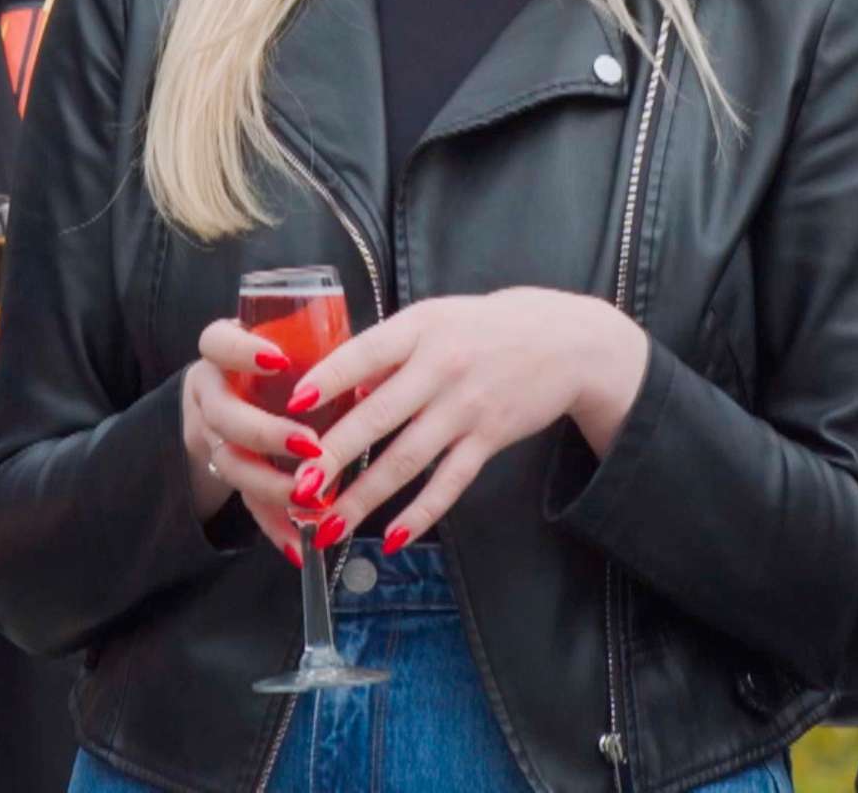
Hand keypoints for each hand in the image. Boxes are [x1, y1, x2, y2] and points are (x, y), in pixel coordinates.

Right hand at [182, 319, 331, 563]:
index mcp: (226, 352)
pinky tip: (297, 546)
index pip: (217, 342)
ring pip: (229, 463)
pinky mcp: (230, 473)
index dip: (242, 351)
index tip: (279, 360)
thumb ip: (326, 356)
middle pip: (223, 415)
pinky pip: (244, 501)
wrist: (245, 390)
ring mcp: (213, 435)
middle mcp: (212, 392)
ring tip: (307, 498)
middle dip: (266, 432)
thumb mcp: (304, 347)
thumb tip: (377, 374)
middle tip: (309, 444)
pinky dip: (273, 524)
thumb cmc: (293, 359)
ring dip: (269, 483)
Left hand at [280, 288, 647, 553]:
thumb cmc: (487, 327)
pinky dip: (422, 513)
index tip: (289, 407)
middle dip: (332, 456)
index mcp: (421, 328)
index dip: (326, 379)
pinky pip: (450, 482)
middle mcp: (442, 367)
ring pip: (407, 459)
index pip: (365, 354)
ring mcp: (467, 406)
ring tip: (326, 527)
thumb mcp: (437, 318)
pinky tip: (393, 538)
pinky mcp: (490, 437)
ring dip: (364, 497)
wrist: (567, 340)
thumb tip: (334, 390)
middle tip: (295, 489)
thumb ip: (389, 351)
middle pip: (378, 416)